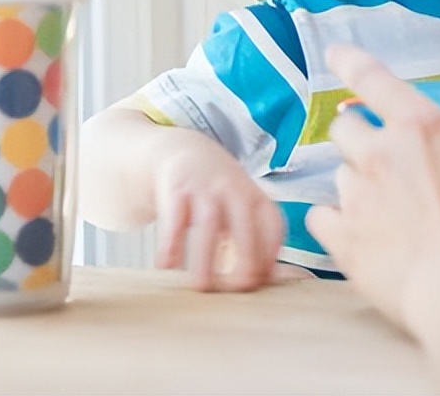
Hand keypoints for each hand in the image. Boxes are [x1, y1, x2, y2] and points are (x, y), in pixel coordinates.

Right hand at [153, 137, 284, 291]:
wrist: (180, 150)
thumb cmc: (216, 192)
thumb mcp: (240, 206)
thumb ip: (253, 238)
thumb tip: (268, 280)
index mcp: (256, 197)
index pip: (273, 225)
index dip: (271, 252)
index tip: (264, 280)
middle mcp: (234, 190)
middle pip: (246, 223)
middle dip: (247, 256)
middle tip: (239, 289)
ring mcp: (204, 187)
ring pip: (209, 222)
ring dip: (206, 256)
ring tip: (201, 286)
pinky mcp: (175, 188)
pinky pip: (174, 217)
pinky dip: (171, 242)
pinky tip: (166, 266)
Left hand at [307, 44, 439, 327]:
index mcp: (424, 128)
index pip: (375, 79)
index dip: (353, 61)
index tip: (337, 52)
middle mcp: (381, 154)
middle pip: (346, 126)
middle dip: (358, 132)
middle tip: (380, 149)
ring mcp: (356, 198)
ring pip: (337, 173)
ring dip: (355, 179)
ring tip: (379, 198)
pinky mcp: (342, 242)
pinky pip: (321, 219)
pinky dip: (333, 221)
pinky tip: (351, 231)